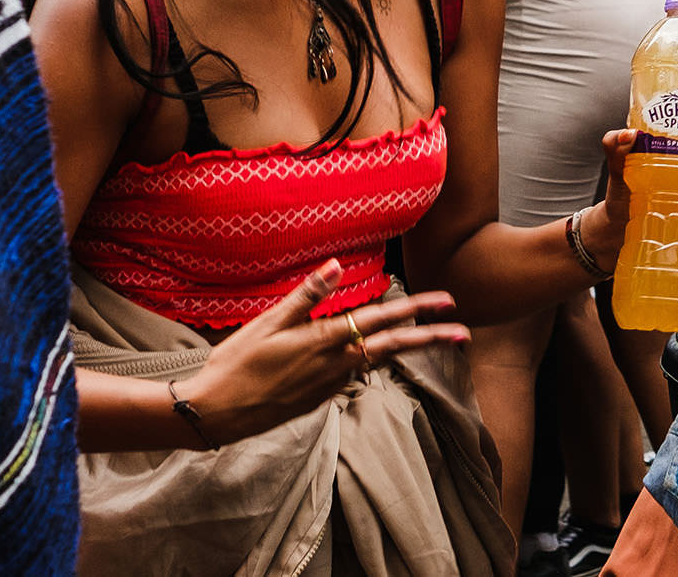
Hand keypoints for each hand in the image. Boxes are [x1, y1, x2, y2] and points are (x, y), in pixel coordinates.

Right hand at [177, 260, 466, 446]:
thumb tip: (336, 263)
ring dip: (404, 350)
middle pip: (394, 348)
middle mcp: (336, 366)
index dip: (419, 310)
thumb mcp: (269, 322)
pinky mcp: (319, 399)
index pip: (384, 321)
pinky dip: (369, 360)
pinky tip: (368, 353)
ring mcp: (329, 386)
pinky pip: (352, 374)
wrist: (213, 414)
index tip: (449, 303)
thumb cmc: (236, 363)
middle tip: (464, 333)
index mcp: (326, 342)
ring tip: (427, 338)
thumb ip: (307, 294)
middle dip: (431, 339)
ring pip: (375, 361)